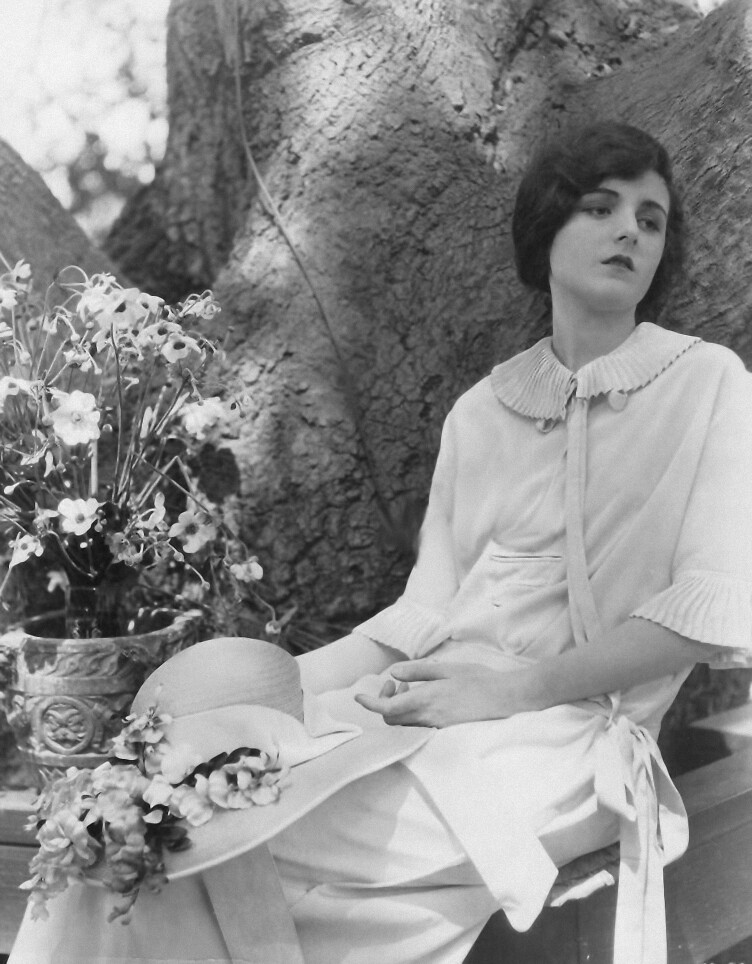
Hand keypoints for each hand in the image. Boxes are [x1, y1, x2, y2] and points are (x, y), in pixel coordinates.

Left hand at [354, 660, 527, 727]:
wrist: (508, 699)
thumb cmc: (479, 679)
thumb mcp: (447, 669)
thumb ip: (418, 672)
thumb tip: (392, 674)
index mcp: (427, 700)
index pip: (388, 710)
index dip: (370, 704)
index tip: (358, 697)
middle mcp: (429, 718)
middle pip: (392, 720)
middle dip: (384, 703)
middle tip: (393, 685)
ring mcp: (438, 727)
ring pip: (405, 724)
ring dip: (398, 707)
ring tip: (408, 688)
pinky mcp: (446, 730)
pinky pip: (419, 726)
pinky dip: (412, 713)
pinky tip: (422, 698)